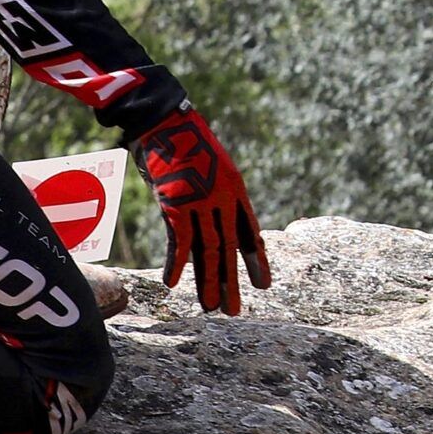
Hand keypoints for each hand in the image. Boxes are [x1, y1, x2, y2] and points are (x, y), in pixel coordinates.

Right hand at [133, 107, 270, 314]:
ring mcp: (201, 202)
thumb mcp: (210, 171)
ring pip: (208, 250)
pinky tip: (172, 285)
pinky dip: (176, 263)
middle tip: (235, 310)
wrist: (168, 123)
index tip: (264, 285)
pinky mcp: (177, 204)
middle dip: (232, 281)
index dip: (257, 261)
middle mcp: (223, 200)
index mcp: (236, 191)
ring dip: (208, 281)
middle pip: (229, 248)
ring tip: (211, 308)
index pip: (250, 233)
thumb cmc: (187, 145)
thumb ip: (215, 196)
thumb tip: (212, 223)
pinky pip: (179, 240)